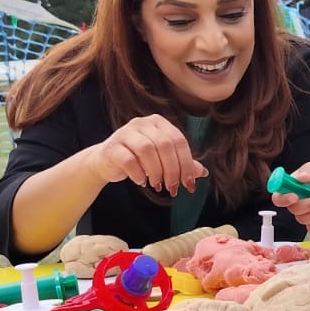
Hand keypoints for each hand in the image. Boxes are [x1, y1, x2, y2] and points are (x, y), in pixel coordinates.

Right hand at [90, 115, 206, 193]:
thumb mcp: (162, 159)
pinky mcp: (112, 147)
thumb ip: (181, 163)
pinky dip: (138, 174)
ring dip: (156, 171)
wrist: (106, 161)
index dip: (186, 163)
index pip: (178, 140)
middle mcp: (142, 123)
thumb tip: (203, 172)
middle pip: (164, 145)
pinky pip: (128, 160)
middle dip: (172, 170)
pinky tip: (142, 182)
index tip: (189, 184)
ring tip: (157, 185)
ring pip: (147, 149)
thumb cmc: (138, 159)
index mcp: (158, 123)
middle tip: (173, 188)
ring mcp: (125, 133)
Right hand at [272, 160, 309, 231]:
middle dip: (309, 205)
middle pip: (294, 210)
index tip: (295, 197)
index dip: (284, 199)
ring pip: (304, 219)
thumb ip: (308, 170)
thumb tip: (301, 176)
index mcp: (288, 189)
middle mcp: (294, 203)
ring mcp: (303, 213)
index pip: (278, 198)